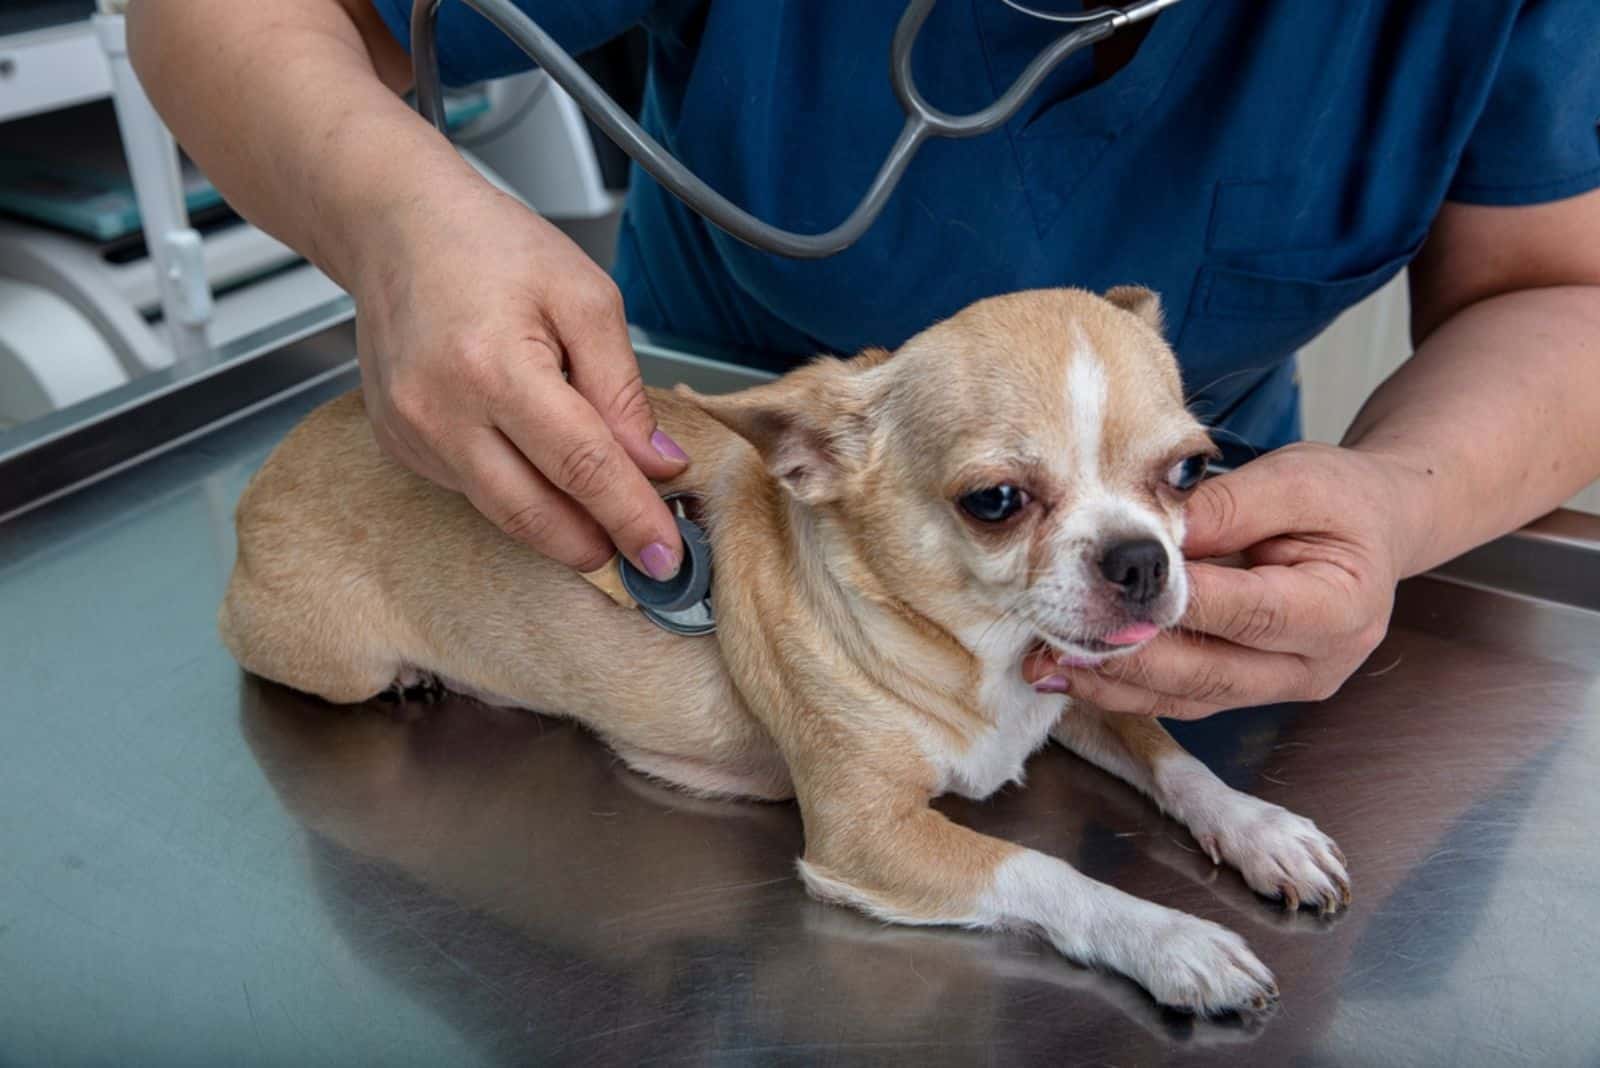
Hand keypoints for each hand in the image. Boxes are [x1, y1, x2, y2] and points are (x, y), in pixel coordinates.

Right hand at [353, 182, 688, 577]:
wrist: (397, 227)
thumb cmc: (490, 247)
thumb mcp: (585, 298)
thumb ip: (623, 390)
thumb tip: (657, 464)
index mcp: (495, 366)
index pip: (581, 466)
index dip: (630, 517)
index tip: (666, 554)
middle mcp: (441, 411)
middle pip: (534, 513)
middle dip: (595, 543)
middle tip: (642, 552)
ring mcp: (412, 434)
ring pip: (502, 511)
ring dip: (560, 524)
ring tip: (604, 510)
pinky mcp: (400, 445)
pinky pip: (472, 491)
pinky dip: (518, 490)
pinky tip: (540, 462)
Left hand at [1025, 443, 1416, 717]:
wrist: (1375, 526)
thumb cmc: (1340, 496)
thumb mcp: (1295, 479)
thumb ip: (1229, 506)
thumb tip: (1157, 534)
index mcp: (1339, 608)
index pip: (1244, 611)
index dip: (1173, 603)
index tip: (1105, 588)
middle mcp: (1316, 664)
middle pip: (1210, 672)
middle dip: (1127, 660)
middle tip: (1057, 643)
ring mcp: (1283, 686)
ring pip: (1190, 697)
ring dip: (1115, 686)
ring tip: (1047, 666)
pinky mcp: (1250, 690)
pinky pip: (1184, 698)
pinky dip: (1128, 689)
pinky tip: (1075, 674)